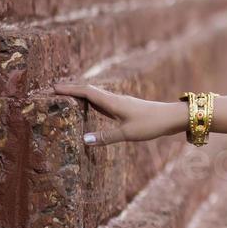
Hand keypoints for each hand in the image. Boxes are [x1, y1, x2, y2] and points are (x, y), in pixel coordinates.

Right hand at [51, 82, 185, 145]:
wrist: (173, 117)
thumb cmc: (152, 124)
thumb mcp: (128, 133)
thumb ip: (106, 137)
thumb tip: (83, 140)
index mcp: (113, 102)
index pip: (87, 92)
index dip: (70, 89)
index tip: (53, 87)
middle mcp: (116, 99)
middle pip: (90, 91)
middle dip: (72, 90)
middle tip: (54, 90)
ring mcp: (122, 102)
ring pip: (98, 96)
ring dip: (82, 95)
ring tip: (67, 97)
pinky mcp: (127, 108)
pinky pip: (105, 102)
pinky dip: (93, 102)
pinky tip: (91, 107)